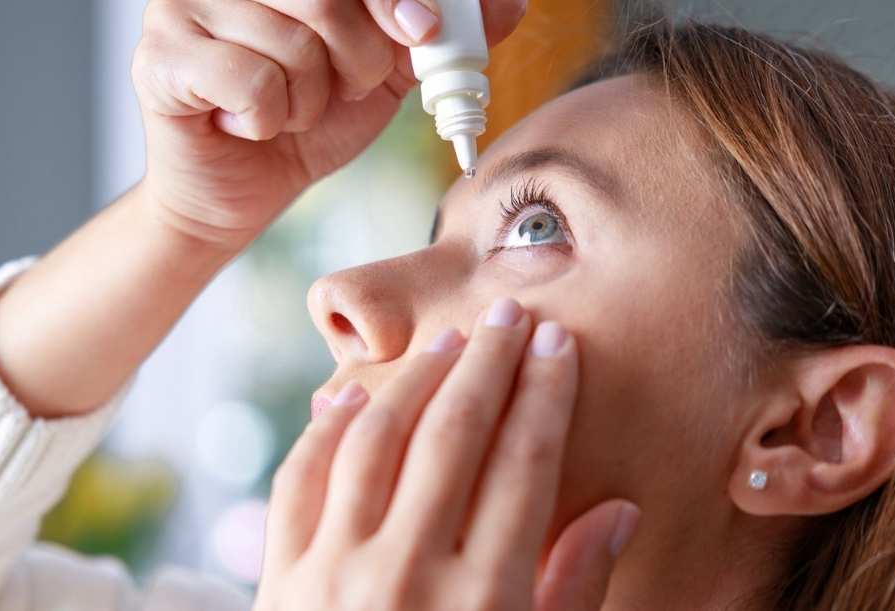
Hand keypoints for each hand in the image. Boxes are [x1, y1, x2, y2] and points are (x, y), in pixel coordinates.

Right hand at [132, 0, 527, 249]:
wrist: (240, 193)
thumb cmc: (304, 122)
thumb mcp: (382, 74)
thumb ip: (438, 33)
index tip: (422, 33)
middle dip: (357, 57)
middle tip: (344, 89)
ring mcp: (176, 4)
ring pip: (290, 43)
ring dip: (310, 99)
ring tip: (287, 109)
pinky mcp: (157, 58)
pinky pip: (251, 82)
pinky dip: (270, 119)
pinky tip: (250, 123)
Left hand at [255, 299, 640, 609]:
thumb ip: (571, 592)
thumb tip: (616, 512)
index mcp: (482, 600)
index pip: (523, 465)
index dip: (545, 396)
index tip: (559, 344)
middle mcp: (406, 574)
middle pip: (453, 435)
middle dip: (488, 363)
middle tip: (511, 312)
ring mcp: (332, 574)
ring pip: (375, 441)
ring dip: (414, 381)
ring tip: (448, 343)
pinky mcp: (277, 582)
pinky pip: (298, 481)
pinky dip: (324, 431)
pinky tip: (351, 397)